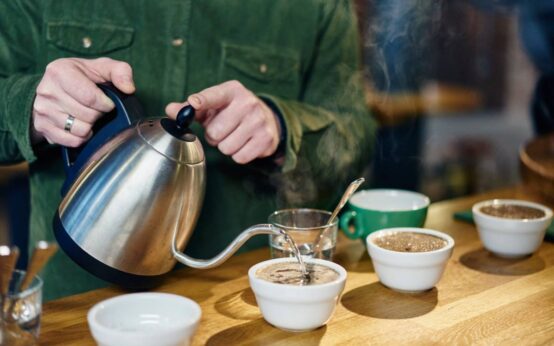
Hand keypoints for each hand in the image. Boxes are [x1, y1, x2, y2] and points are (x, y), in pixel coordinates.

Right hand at [32, 57, 134, 146]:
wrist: (56, 86)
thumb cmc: (83, 76)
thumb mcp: (102, 67)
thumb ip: (120, 72)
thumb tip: (129, 88)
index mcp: (59, 71)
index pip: (91, 98)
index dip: (106, 104)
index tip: (108, 102)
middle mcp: (46, 90)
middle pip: (88, 116)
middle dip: (98, 114)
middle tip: (96, 108)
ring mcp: (42, 110)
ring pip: (81, 130)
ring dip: (90, 126)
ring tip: (87, 115)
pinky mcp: (42, 127)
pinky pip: (72, 141)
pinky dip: (81, 137)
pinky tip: (80, 124)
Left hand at [166, 80, 281, 163]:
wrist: (267, 118)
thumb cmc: (232, 112)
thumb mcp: (213, 106)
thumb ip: (190, 109)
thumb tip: (170, 110)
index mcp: (232, 90)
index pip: (213, 96)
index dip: (202, 101)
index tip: (194, 103)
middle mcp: (248, 103)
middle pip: (214, 132)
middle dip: (214, 136)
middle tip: (223, 129)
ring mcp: (259, 121)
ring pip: (226, 147)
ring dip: (226, 147)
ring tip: (233, 136)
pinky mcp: (266, 139)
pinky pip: (239, 157)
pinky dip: (238, 155)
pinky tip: (244, 143)